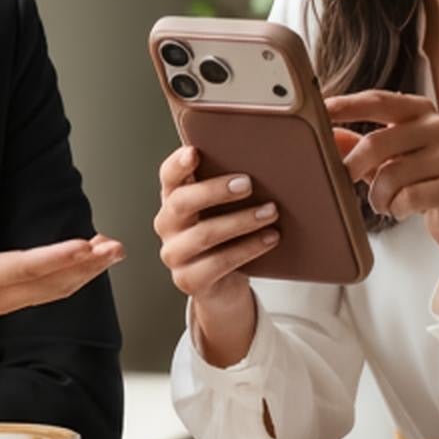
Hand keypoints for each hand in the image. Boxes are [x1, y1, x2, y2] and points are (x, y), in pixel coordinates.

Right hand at [0, 206, 123, 380]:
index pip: (26, 267)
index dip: (59, 257)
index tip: (86, 245)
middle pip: (52, 282)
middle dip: (88, 265)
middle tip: (117, 248)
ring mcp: (6, 301)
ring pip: (55, 290)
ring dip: (87, 272)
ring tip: (113, 251)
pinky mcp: (9, 302)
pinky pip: (49, 293)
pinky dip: (74, 278)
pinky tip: (89, 262)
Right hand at [154, 143, 280, 365]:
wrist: (224, 286)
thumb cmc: (227, 237)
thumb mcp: (224, 209)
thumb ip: (230, 186)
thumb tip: (266, 161)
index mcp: (173, 199)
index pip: (168, 176)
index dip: (178, 164)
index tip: (194, 152)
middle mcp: (167, 225)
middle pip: (182, 202)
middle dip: (215, 190)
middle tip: (248, 183)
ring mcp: (174, 254)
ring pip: (204, 234)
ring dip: (241, 221)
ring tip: (271, 212)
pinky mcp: (188, 280)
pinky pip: (219, 263)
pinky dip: (249, 248)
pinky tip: (270, 238)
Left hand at [326, 92, 438, 294]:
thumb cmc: (420, 180)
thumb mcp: (386, 159)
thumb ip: (358, 145)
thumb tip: (328, 135)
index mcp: (420, 110)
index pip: (377, 100)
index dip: (346, 105)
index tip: (320, 111)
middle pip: (377, 142)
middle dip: (352, 167)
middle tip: (343, 181)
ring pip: (392, 174)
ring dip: (377, 196)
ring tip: (382, 202)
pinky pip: (410, 197)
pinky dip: (396, 208)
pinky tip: (401, 209)